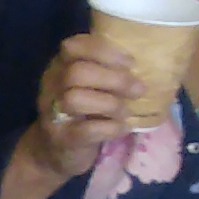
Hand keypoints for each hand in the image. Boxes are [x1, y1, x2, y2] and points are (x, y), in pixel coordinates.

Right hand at [22, 30, 159, 182]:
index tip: (130, 62)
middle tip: (138, 90)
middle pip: (77, 72)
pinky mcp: (62, 138)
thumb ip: (105, 71)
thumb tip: (147, 63)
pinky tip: (122, 128)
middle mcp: (51, 86)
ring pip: (76, 99)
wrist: (54, 152)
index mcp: (60, 67)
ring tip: (125, 112)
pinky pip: (86, 130)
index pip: (73, 46)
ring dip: (110, 104)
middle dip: (114, 79)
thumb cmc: (82, 112)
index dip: (103, 51)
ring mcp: (53, 113)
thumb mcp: (88, 86)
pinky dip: (111, 128)